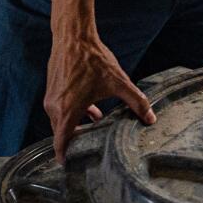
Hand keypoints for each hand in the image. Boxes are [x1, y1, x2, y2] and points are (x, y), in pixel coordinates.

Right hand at [45, 26, 154, 160]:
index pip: (61, 141)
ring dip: (76, 124)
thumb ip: (136, 102)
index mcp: (68, 109)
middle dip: (76, 141)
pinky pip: (60, 108)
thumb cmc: (93, 58)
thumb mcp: (118, 82)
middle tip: (90, 148)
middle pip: (61, 132)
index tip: (70, 166)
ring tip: (96, 125)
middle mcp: (55, 106)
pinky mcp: (51, 89)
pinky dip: (72, 112)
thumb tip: (151, 119)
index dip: (65, 156)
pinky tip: (91, 109)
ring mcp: (51, 97)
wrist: (73, 36)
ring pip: (61, 119)